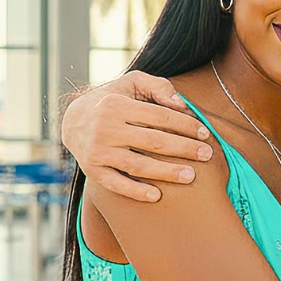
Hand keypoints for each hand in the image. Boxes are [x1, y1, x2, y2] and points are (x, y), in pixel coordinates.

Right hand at [60, 71, 213, 201]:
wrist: (73, 121)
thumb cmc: (113, 100)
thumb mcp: (131, 83)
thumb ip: (158, 87)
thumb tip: (182, 105)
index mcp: (116, 105)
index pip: (159, 116)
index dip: (185, 125)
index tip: (205, 133)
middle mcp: (105, 128)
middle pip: (153, 142)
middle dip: (183, 149)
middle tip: (207, 155)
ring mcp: (98, 151)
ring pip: (138, 165)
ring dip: (166, 173)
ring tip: (191, 176)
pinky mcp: (92, 171)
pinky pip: (117, 184)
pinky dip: (136, 192)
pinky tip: (157, 196)